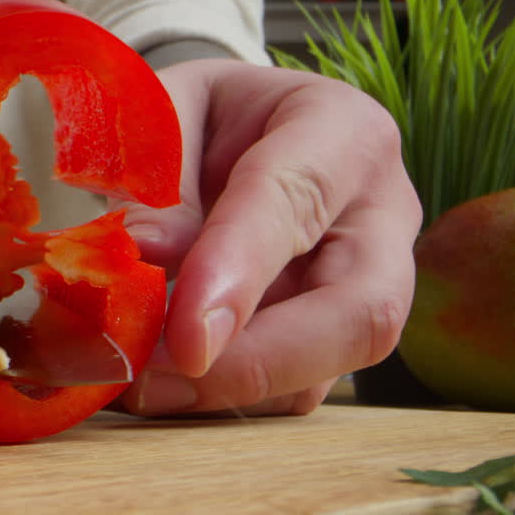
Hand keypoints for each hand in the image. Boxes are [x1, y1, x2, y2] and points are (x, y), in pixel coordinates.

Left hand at [114, 59, 421, 416]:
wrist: (230, 133)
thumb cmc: (196, 117)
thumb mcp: (160, 115)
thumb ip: (152, 175)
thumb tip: (145, 257)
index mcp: (338, 131)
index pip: (297, 202)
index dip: (240, 274)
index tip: (184, 339)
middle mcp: (378, 214)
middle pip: (360, 312)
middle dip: (256, 363)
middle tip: (154, 379)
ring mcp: (368, 285)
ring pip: (327, 368)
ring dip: (227, 392)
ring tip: (136, 383)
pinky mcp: (333, 340)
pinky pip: (293, 390)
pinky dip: (223, 399)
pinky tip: (158, 385)